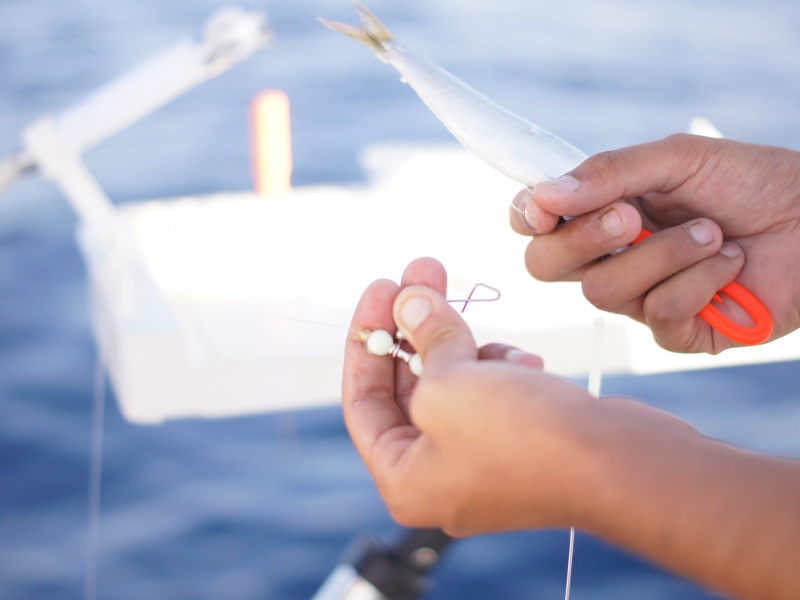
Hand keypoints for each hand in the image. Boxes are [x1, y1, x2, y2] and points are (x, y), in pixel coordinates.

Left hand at [342, 256, 690, 534]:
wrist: (622, 466)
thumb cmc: (524, 437)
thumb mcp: (452, 379)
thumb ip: (423, 336)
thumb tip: (408, 300)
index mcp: (405, 479)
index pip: (363, 401)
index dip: (365, 340)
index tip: (380, 287)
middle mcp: (439, 477)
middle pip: (410, 386)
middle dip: (416, 324)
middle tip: (422, 270)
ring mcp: (483, 463)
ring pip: (456, 383)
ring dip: (467, 345)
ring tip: (487, 332)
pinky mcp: (522, 445)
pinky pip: (494, 393)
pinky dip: (502, 368)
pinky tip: (526, 365)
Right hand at [510, 134, 799, 352]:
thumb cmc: (751, 181)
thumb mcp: (679, 159)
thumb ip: (610, 172)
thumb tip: (544, 195)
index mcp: (601, 214)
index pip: (535, 225)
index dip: (528, 217)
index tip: (547, 207)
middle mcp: (610, 259)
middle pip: (546, 266)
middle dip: (584, 239)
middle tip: (631, 215)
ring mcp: (640, 298)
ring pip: (604, 292)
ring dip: (663, 255)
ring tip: (713, 233)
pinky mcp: (679, 332)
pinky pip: (659, 315)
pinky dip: (698, 282)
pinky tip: (730, 263)